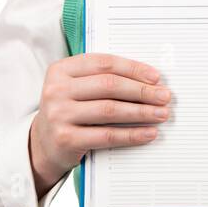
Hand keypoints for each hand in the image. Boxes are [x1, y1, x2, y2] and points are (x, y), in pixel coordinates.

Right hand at [29, 53, 171, 196]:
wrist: (43, 143)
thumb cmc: (70, 110)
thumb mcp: (78, 88)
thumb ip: (104, 78)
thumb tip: (150, 80)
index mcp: (61, 69)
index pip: (104, 63)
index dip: (133, 68)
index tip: (156, 77)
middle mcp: (56, 90)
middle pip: (109, 85)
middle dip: (142, 91)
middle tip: (164, 96)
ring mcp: (59, 114)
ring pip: (110, 110)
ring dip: (141, 112)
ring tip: (162, 114)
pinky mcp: (66, 139)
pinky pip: (107, 135)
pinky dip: (132, 134)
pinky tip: (149, 133)